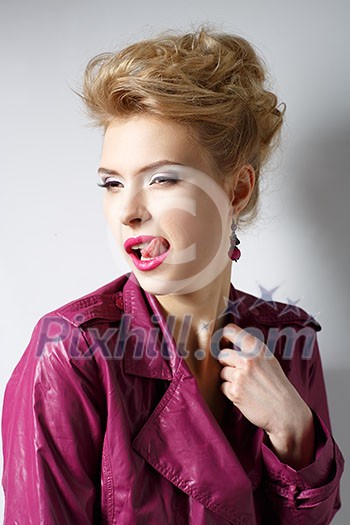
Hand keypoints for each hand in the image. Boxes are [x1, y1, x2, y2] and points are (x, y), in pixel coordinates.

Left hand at [217, 323, 314, 468]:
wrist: (286, 412)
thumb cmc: (277, 386)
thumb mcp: (269, 360)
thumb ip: (251, 351)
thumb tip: (228, 343)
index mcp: (257, 349)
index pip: (231, 330)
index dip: (223, 336)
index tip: (223, 341)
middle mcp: (248, 359)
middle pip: (222, 355)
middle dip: (227, 363)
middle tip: (239, 372)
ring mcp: (240, 376)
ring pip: (223, 372)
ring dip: (230, 379)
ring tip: (246, 386)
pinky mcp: (234, 391)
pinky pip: (223, 387)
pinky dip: (231, 392)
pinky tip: (244, 395)